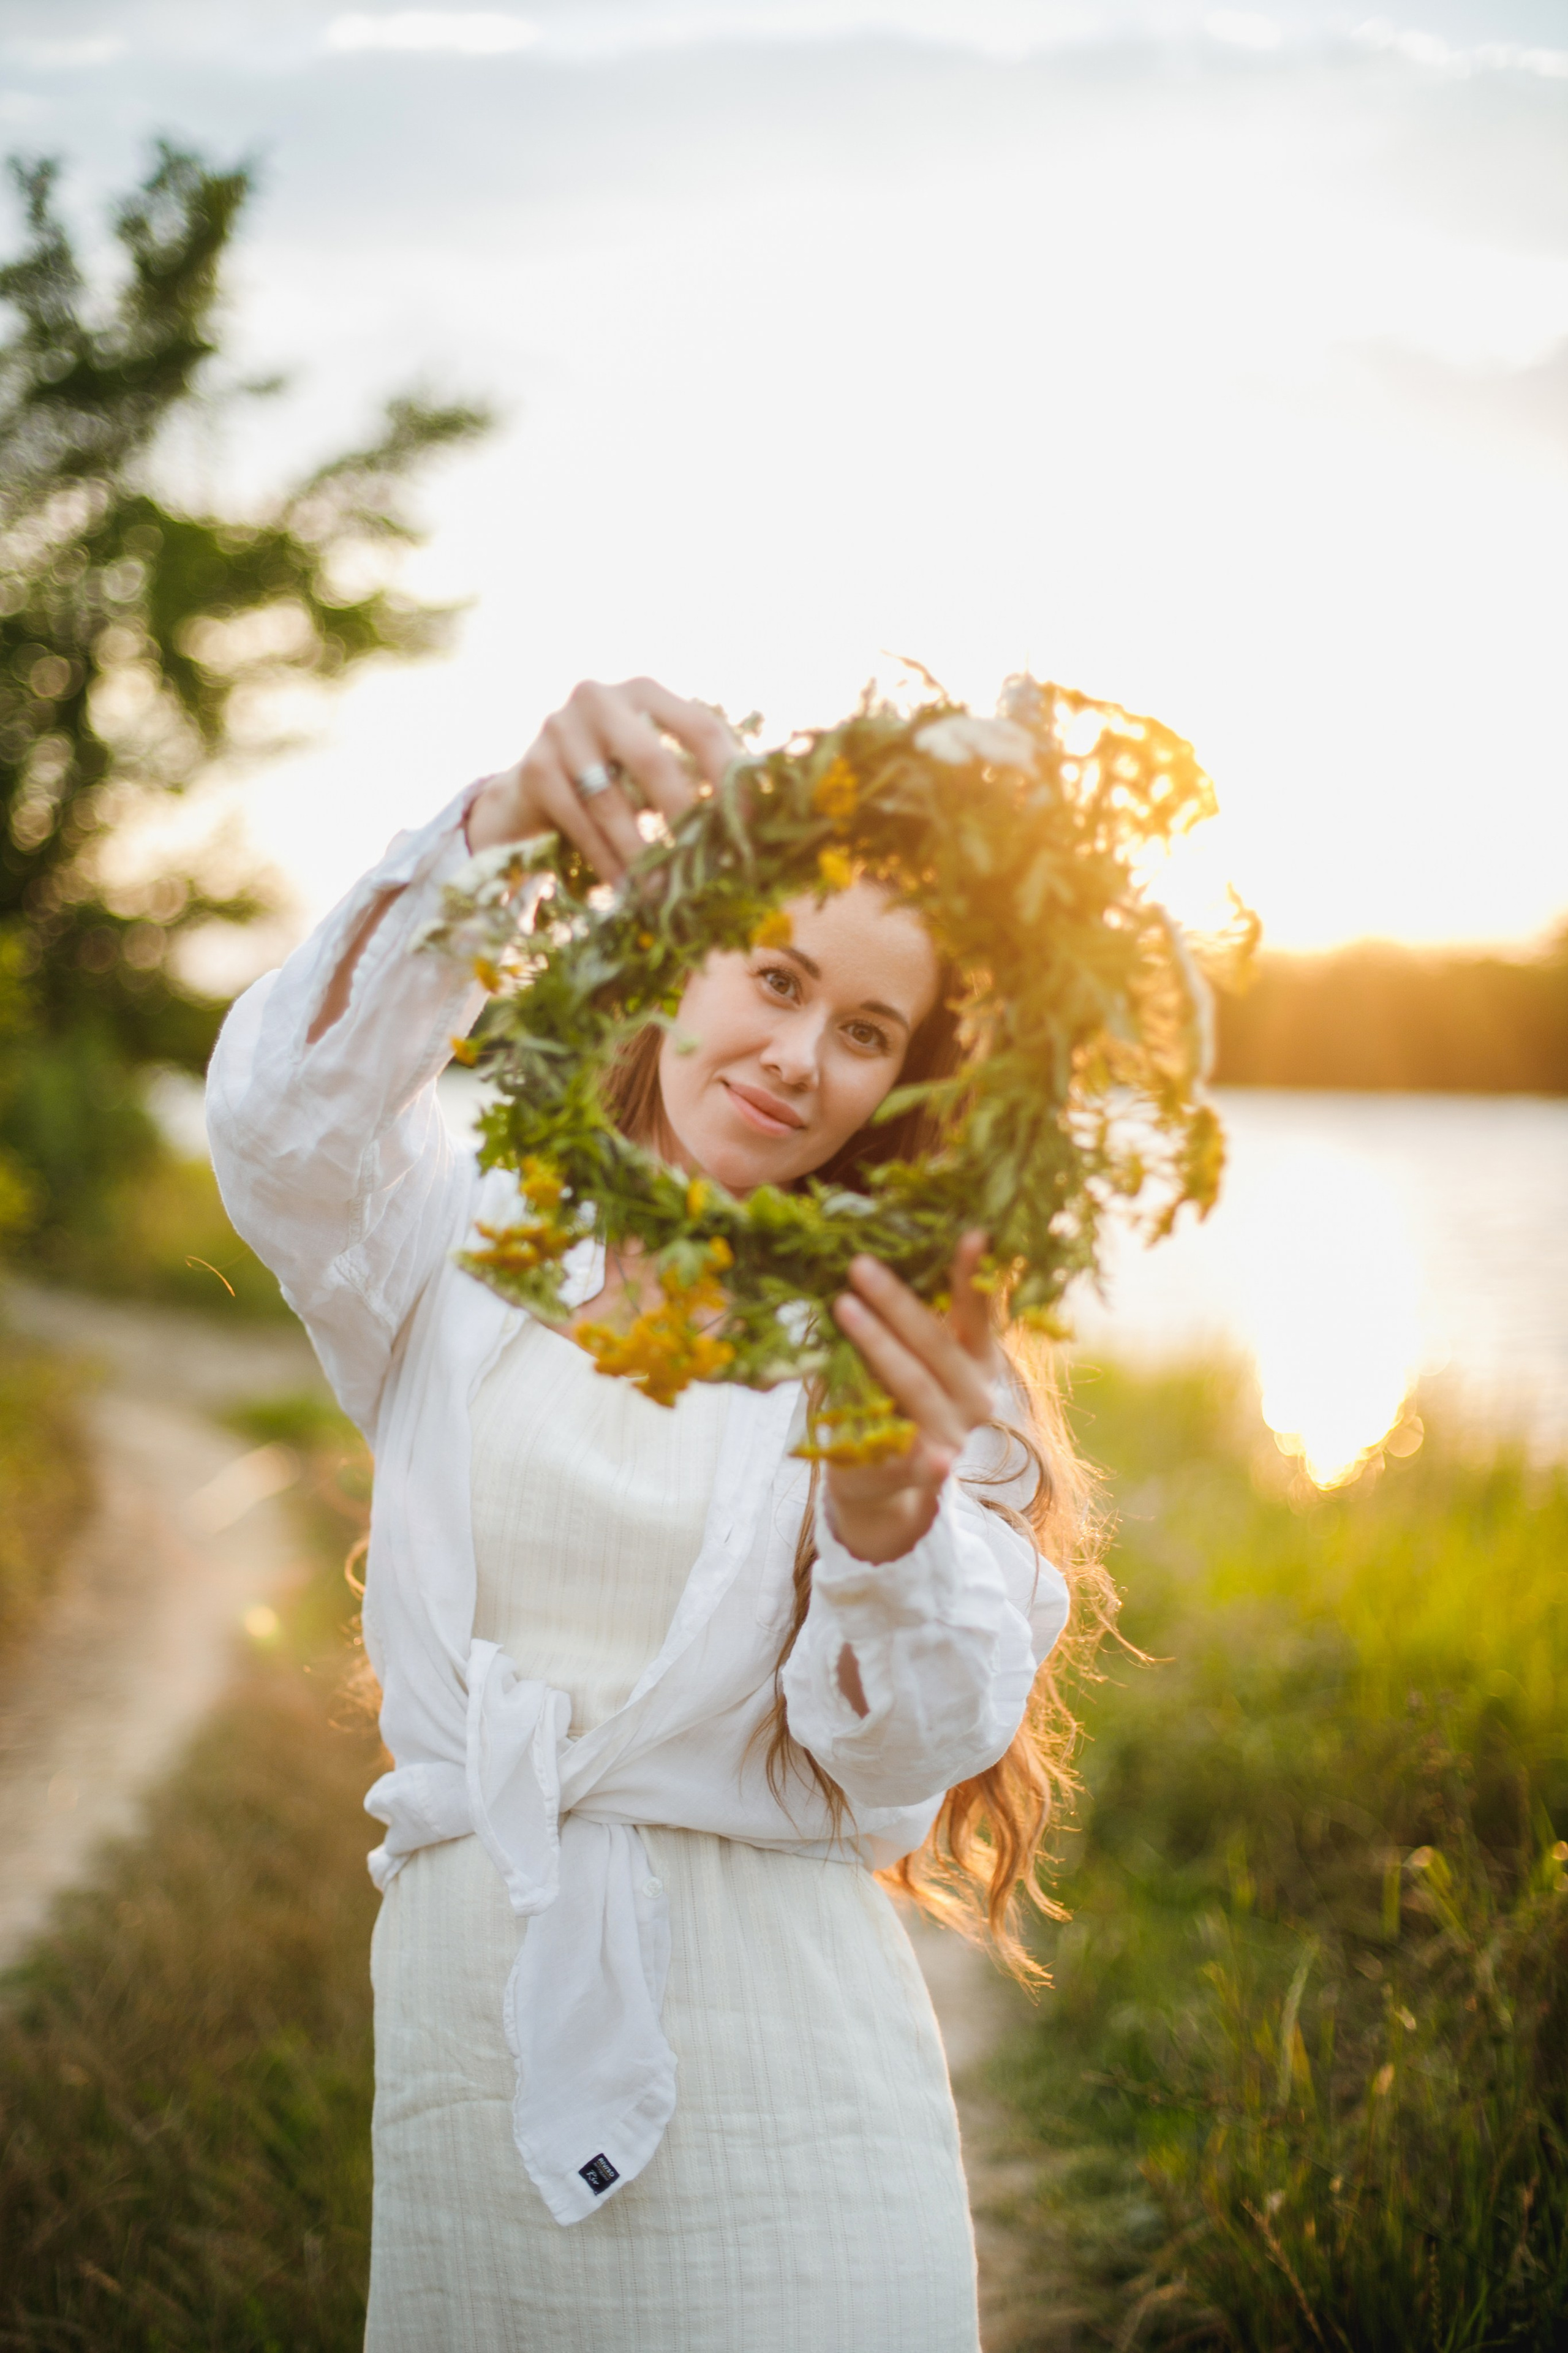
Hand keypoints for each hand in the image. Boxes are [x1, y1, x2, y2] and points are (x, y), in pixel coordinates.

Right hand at [466, 677, 741, 884]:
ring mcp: (560, 729)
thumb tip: (758, 815)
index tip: (747, 823)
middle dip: (682, 817)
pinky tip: (626, 888)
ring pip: (610, 802)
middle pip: (653, 761)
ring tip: (664, 891)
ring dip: (640, 853)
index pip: (700, 726)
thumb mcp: (652, 763)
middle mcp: (599, 698)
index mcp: (645, 691)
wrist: (528, 788)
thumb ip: (695, 772)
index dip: (727, 776)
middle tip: (705, 863)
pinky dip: (606, 861)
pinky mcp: (532, 768)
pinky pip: (578, 824)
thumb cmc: (610, 777)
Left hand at [825, 1231, 1001, 1564]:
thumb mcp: (899, 1353)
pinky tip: (923, 1451)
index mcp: (978, 1359)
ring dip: (878, 1344)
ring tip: (843, 1306)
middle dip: (897, 1301)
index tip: (972, 1233)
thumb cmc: (887, 1397)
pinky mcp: (928, 1471)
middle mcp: (978, 1395)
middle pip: (937, 1343)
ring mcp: (955, 1434)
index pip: (978, 1312)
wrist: (880, 1480)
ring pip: (916, 1385)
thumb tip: (869, 1253)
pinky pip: (911, 1450)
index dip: (974, 1274)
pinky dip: (913, 1447)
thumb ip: (900, 1320)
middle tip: (860, 1265)